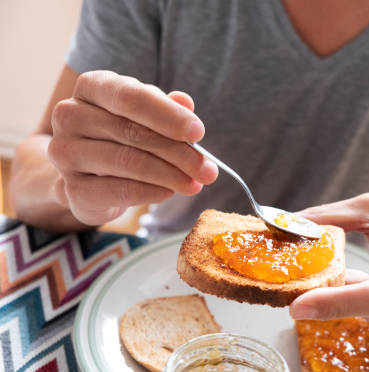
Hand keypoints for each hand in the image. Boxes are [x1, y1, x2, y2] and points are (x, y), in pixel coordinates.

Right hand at [47, 70, 217, 224]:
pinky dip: (150, 193)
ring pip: (128, 162)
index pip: (130, 97)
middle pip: (133, 132)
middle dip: (179, 153)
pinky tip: (169, 192)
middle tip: (208, 170)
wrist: (90, 175)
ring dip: (170, 176)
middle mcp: (70, 115)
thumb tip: (186, 102)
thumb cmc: (124, 136)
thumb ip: (167, 109)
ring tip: (195, 184)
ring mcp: (66, 152)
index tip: (199, 132)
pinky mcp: (71, 187)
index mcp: (92, 87)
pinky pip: (119, 190)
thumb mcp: (148, 116)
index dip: (168, 115)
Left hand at [290, 193, 368, 330]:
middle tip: (285, 276)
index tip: (297, 306)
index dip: (334, 302)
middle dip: (318, 292)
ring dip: (331, 291)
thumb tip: (287, 224)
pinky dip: (343, 295)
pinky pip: (360, 311)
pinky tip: (343, 277)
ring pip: (354, 308)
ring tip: (324, 266)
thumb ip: (331, 216)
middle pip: (358, 305)